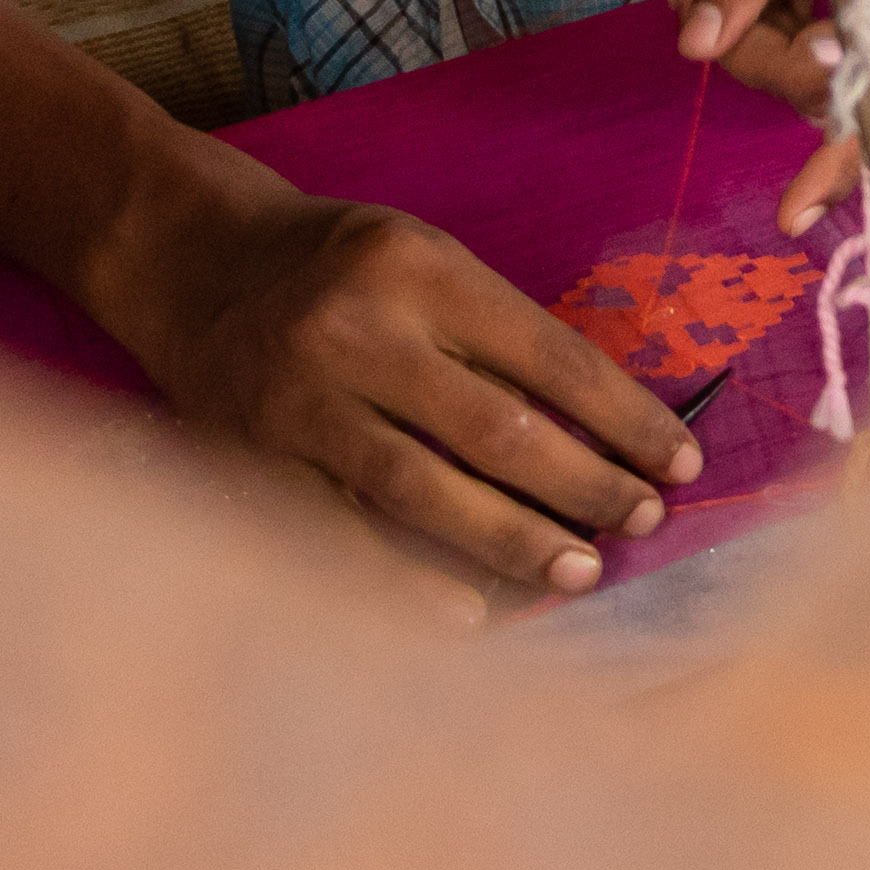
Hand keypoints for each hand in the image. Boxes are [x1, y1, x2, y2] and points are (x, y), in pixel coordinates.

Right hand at [112, 183, 704, 597]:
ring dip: (514, 540)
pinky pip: (342, 533)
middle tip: (640, 522)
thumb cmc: (338, 264)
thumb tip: (605, 431)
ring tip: (580, 571)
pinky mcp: (255, 456)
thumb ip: (500, 333)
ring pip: (425, 490)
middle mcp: (359, 333)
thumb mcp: (425, 258)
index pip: (549, 357)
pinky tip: (468, 610)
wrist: (189, 260)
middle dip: (584, 485)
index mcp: (420, 269)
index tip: (679, 461)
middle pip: (497, 431)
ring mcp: (302, 401)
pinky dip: (406, 579)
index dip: (624, 417)